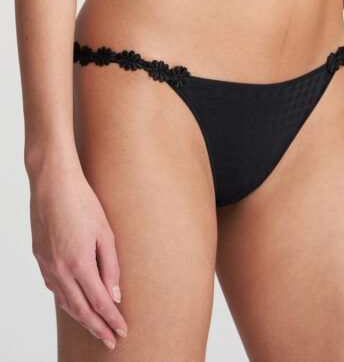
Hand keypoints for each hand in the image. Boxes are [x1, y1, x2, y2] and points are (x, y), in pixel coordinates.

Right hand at [28, 156, 126, 349]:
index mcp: (79, 263)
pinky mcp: (40, 258)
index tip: (122, 332)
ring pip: (65, 302)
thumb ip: (111, 265)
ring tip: (95, 328)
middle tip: (110, 341)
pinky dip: (67, 301)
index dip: (111, 319)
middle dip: (97, 327)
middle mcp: (59, 269)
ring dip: (81, 318)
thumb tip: (114, 294)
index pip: (98, 302)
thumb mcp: (105, 232)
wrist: (52, 184)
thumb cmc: (83, 203)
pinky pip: (54, 288)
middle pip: (80, 309)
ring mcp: (46, 265)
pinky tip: (74, 303)